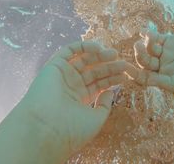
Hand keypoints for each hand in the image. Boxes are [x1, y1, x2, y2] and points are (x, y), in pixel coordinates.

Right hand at [22, 41, 126, 155]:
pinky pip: (69, 51)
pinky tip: (98, 48)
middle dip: (110, 66)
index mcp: (80, 100)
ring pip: (84, 60)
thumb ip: (105, 105)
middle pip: (94, 71)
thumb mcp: (96, 119)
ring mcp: (63, 76)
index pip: (99, 84)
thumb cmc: (73, 128)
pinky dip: (83, 46)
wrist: (46, 128)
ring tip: (114, 54)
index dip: (112, 78)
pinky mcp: (54, 66)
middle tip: (124, 63)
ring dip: (99, 55)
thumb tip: (110, 91)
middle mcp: (71, 86)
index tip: (126, 74)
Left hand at [126, 29, 173, 90]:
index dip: (135, 75)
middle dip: (140, 57)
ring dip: (145, 45)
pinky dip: (150, 35)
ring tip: (145, 39)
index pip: (148, 79)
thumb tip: (149, 82)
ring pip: (150, 50)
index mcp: (168, 80)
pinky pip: (156, 38)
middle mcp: (166, 68)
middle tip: (137, 47)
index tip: (126, 68)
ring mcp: (168, 54)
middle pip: (146, 64)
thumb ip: (170, 81)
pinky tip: (145, 31)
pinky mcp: (171, 41)